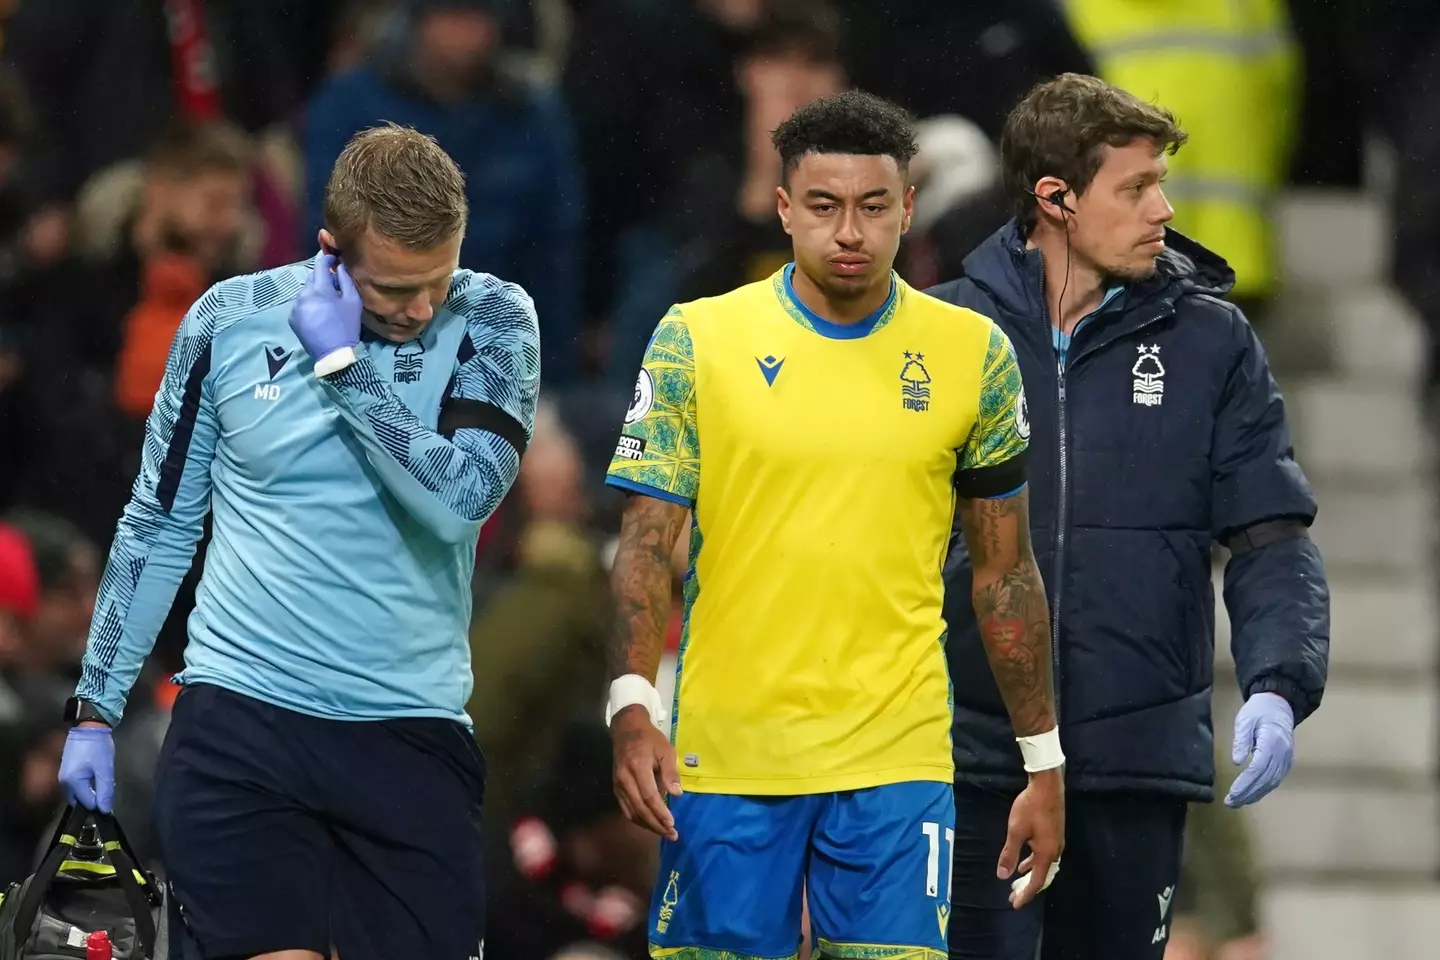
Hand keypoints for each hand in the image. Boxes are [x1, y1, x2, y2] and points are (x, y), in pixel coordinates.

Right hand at [58, 723, 114, 813]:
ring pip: (78, 793)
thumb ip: (105, 791)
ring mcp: (63, 776)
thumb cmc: (98, 747)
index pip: (87, 804)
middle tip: (106, 788)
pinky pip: (76, 785)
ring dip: (90, 792)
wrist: (89, 726)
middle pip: (80, 800)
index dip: (100, 804)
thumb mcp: (105, 769)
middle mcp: (64, 782)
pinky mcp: (66, 771)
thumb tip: (105, 810)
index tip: (109, 797)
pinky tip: (95, 777)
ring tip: (102, 780)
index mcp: (72, 783)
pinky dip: (86, 785)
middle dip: (94, 798)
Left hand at [289, 251, 361, 363]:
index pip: (320, 265)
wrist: (332, 354)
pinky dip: (309, 305)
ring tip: (327, 302)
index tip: (334, 259)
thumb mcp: (352, 302)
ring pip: (306, 292)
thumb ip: (346, 280)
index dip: (327, 259)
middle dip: (323, 279)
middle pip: (312, 279)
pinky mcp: (292, 318)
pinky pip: (301, 305)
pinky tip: (319, 314)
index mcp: (319, 289)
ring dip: (316, 293)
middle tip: (335, 285)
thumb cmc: (346, 327)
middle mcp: (303, 295)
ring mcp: (295, 307)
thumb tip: (340, 267)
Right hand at [610, 706, 681, 840]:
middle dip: (656, 824)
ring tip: (664, 833)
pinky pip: (626, 809)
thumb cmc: (650, 739)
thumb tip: (676, 794)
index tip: (672, 824)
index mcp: (637, 766)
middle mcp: (625, 778)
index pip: (648, 796)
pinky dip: (638, 820)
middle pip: (640, 808)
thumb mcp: (666, 749)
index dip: (660, 812)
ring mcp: (618, 784)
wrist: (626, 730)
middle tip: (671, 835)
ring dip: (648, 825)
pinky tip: (650, 824)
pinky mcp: (616, 788)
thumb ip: (670, 772)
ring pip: (632, 812)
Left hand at [999, 767, 1063, 908]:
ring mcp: (1056, 843)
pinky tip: (1024, 862)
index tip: (1014, 904)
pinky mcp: (1054, 834)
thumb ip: (1009, 854)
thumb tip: (1002, 875)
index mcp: (1046, 853)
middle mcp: (1055, 851)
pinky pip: (1043, 856)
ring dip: (1029, 874)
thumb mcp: (1016, 831)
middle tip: (1012, 896)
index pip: (1036, 882)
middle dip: (1026, 887)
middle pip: (1041, 876)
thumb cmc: (1030, 807)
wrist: (1048, 786)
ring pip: (1042, 866)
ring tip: (1016, 882)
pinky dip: (1033, 863)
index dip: (1025, 895)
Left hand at [1225, 692, 1294, 806]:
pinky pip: (1275, 780)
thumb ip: (1241, 740)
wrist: (1279, 705)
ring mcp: (1287, 759)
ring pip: (1272, 783)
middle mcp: (1282, 755)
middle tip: (1230, 803)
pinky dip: (1263, 790)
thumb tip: (1236, 762)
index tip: (1231, 793)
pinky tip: (1252, 795)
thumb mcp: (1245, 719)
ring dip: (1255, 795)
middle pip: (1265, 779)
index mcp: (1272, 742)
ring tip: (1237, 803)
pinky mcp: (1286, 762)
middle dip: (1248, 793)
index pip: (1258, 769)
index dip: (1245, 784)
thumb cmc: (1259, 710)